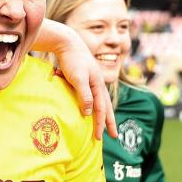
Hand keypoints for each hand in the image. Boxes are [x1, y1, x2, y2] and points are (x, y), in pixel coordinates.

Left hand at [35, 20, 117, 138]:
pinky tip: (92, 110)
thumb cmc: (72, 61)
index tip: (98, 137)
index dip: (100, 124)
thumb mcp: (78, 78)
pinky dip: (95, 106)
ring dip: (103, 115)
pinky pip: (93, 97)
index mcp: (98, 86)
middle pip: (105, 107)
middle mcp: (98, 85)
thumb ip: (84, 95)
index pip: (101, 110)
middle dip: (109, 123)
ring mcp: (93, 83)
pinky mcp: (85, 81)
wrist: (68, 44)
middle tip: (113, 136)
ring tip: (105, 125)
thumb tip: (89, 113)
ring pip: (101, 103)